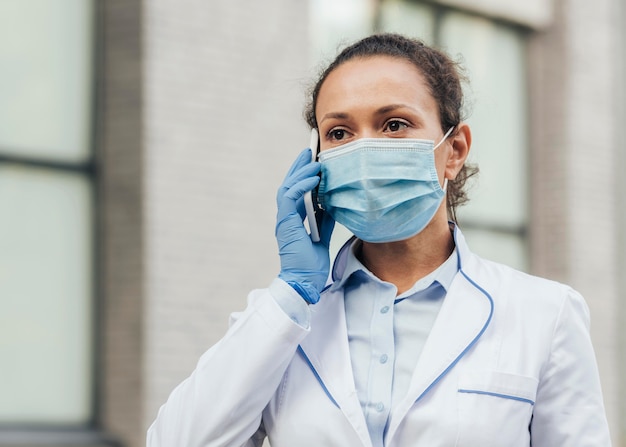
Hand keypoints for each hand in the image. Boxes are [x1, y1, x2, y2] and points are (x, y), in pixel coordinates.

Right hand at [276, 148, 334, 303]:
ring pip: (288, 187)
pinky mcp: (285, 223)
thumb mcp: (322, 235)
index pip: (296, 190)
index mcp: (293, 219)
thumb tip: (333, 203)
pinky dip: (301, 186)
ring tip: (313, 160)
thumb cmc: (311, 264)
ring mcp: (284, 219)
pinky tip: (313, 178)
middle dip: (299, 166)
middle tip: (309, 150)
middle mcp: (286, 216)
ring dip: (301, 172)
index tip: (313, 161)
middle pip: (290, 184)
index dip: (303, 174)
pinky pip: (289, 197)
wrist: (303, 281)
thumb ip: (325, 219)